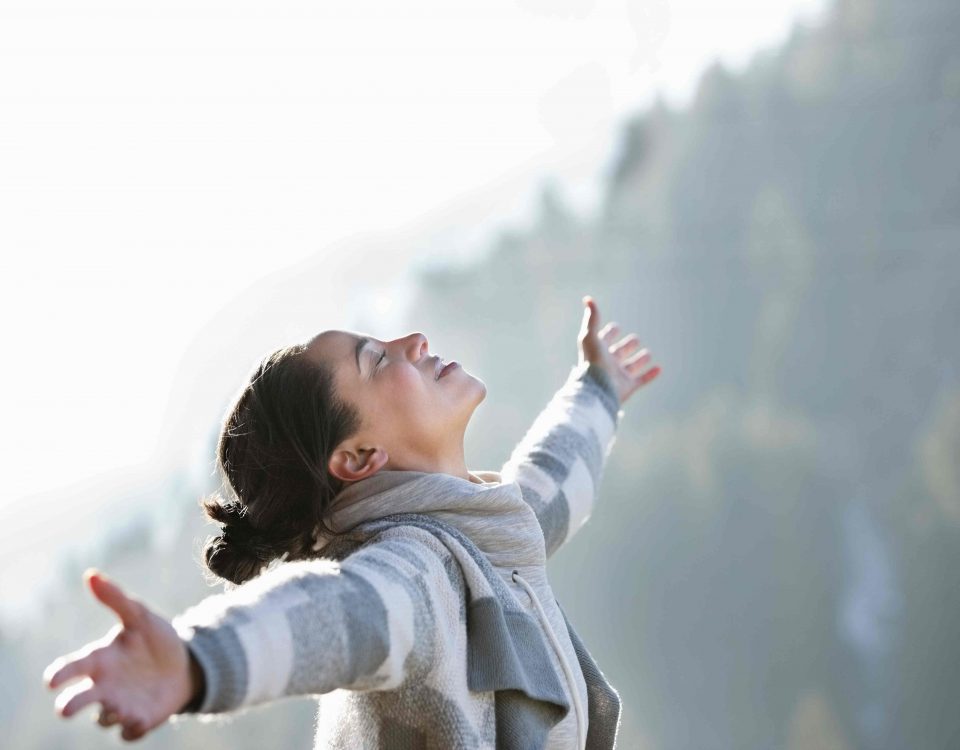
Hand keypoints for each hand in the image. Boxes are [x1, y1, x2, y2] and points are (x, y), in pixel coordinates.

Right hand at [43, 569, 195, 741]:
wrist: (186, 665)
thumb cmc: (155, 640)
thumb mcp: (140, 617)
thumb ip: (116, 598)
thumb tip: (90, 575)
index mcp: (100, 661)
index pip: (72, 668)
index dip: (60, 675)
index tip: (52, 680)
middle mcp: (103, 687)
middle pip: (77, 701)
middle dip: (70, 705)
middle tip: (64, 709)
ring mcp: (119, 706)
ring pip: (104, 718)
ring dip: (109, 714)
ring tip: (120, 707)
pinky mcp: (138, 721)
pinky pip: (128, 733)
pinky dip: (131, 729)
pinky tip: (141, 719)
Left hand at [578, 295, 660, 405]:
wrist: (597, 387)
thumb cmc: (593, 361)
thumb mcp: (591, 336)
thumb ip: (592, 318)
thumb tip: (588, 298)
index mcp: (598, 351)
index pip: (605, 338)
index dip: (610, 333)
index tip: (615, 328)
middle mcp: (608, 363)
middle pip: (620, 352)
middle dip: (627, 346)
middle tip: (635, 340)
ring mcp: (619, 375)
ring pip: (631, 366)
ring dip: (639, 360)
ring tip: (647, 354)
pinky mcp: (628, 386)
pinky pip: (641, 380)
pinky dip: (650, 374)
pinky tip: (659, 368)